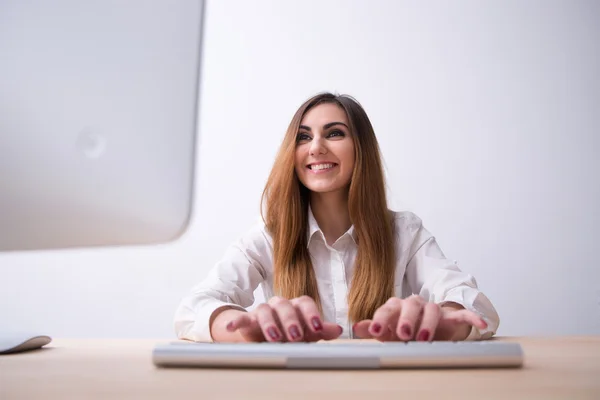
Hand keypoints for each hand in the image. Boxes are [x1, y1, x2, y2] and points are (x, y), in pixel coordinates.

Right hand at [224, 296, 342, 342]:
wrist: (265, 335)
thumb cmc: (290, 332)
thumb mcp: (307, 333)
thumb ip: (321, 331)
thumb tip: (340, 329)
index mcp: (296, 306)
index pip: (304, 302)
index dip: (311, 314)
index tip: (318, 328)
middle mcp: (280, 305)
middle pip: (284, 305)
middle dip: (291, 320)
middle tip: (296, 336)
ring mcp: (263, 311)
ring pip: (265, 309)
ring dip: (270, 323)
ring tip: (274, 338)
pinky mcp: (248, 320)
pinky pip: (241, 317)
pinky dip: (237, 321)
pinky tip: (232, 327)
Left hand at [352, 295, 486, 340]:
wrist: (427, 327)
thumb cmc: (404, 328)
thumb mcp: (387, 330)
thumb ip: (373, 328)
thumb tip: (356, 327)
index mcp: (397, 306)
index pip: (388, 308)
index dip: (381, 318)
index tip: (376, 331)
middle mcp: (415, 304)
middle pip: (411, 304)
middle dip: (406, 319)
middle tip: (403, 334)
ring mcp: (433, 309)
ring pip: (433, 309)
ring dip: (428, 323)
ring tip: (423, 338)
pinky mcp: (450, 317)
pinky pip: (462, 314)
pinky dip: (471, 317)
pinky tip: (480, 324)